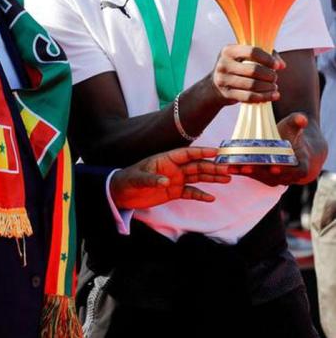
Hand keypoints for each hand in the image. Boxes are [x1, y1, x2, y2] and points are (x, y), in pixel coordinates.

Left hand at [110, 147, 230, 209]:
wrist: (122, 194)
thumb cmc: (127, 181)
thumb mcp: (137, 179)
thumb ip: (151, 179)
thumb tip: (166, 182)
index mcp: (164, 159)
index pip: (186, 153)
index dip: (201, 152)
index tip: (216, 152)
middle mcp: (173, 168)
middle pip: (196, 165)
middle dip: (212, 167)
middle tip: (228, 169)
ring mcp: (175, 180)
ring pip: (197, 177)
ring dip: (211, 178)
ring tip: (227, 179)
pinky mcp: (174, 192)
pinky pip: (191, 192)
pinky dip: (201, 195)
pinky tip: (211, 198)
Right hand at [210, 45, 284, 105]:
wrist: (215, 86)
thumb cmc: (237, 67)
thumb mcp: (246, 56)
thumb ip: (266, 55)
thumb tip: (281, 65)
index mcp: (228, 50)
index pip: (252, 51)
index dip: (268, 59)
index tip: (276, 66)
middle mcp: (223, 64)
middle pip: (253, 70)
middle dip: (269, 75)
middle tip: (275, 78)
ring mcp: (222, 80)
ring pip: (252, 85)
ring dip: (268, 87)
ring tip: (274, 87)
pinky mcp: (226, 94)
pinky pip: (248, 97)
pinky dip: (263, 97)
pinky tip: (272, 96)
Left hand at [228, 112, 326, 185]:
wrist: (288, 146)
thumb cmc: (292, 134)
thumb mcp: (295, 127)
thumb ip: (298, 122)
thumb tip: (302, 118)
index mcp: (300, 166)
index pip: (294, 171)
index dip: (285, 170)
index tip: (274, 167)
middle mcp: (287, 176)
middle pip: (272, 176)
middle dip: (259, 171)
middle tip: (246, 167)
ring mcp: (273, 178)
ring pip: (259, 176)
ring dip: (246, 172)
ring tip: (233, 166)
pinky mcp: (260, 176)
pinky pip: (249, 174)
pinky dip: (239, 170)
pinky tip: (227, 166)